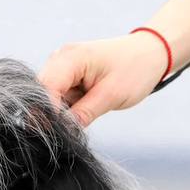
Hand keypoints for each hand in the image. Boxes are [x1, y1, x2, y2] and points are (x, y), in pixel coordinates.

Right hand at [38, 33, 169, 126]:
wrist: (148, 54)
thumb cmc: (135, 70)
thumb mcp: (111, 96)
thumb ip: (83, 114)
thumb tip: (62, 131)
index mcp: (70, 58)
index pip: (45, 89)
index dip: (47, 114)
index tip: (59, 135)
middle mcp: (60, 59)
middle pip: (41, 92)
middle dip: (51, 115)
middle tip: (68, 135)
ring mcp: (62, 66)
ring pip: (49, 97)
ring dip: (60, 113)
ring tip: (81, 121)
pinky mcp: (68, 75)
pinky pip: (59, 96)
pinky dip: (67, 109)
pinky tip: (81, 114)